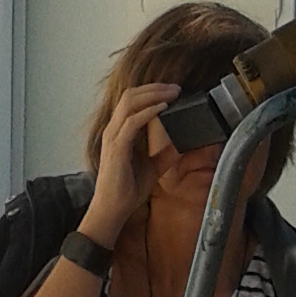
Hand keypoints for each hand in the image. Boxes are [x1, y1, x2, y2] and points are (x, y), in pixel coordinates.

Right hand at [84, 83, 180, 246]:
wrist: (113, 209)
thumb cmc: (126, 189)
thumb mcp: (153, 166)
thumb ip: (165, 153)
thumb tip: (182, 143)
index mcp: (119, 132)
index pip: (132, 101)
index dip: (151, 91)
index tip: (172, 90)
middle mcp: (114, 130)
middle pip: (131, 95)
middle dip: (155, 88)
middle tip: (176, 87)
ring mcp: (113, 137)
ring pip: (130, 102)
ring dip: (154, 94)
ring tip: (172, 93)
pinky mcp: (117, 147)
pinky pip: (133, 122)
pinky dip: (149, 111)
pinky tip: (163, 108)